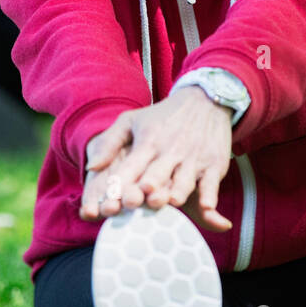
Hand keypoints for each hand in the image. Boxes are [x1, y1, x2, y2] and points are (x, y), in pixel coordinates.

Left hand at [79, 87, 232, 231]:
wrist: (205, 99)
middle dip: (145, 189)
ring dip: (175, 193)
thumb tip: (91, 168)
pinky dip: (209, 195)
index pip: (131, 166)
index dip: (120, 184)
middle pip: (156, 176)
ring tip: (166, 203)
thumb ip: (109, 143)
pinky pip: (211, 183)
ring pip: (183, 181)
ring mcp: (194, 159)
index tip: (108, 201)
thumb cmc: (163, 116)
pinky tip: (206, 207)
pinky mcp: (215, 164)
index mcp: (148, 142)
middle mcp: (170, 152)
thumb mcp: (131, 120)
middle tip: (133, 203)